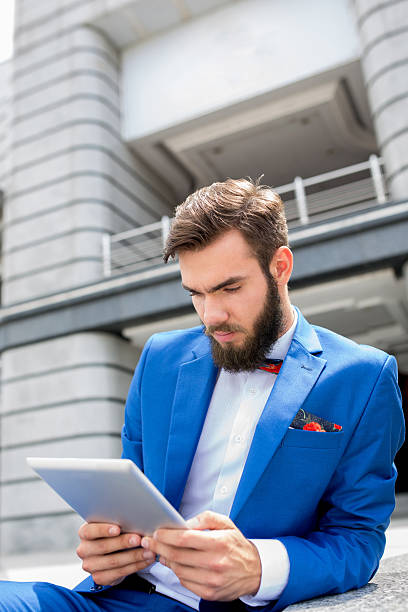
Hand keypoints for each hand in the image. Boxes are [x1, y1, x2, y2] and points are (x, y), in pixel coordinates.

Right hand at [76, 522, 154, 585]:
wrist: (110, 554)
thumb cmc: (113, 534)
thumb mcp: (111, 525)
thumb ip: (117, 521)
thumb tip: (135, 517)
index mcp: (85, 533)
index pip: (90, 531)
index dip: (103, 530)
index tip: (118, 528)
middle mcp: (84, 550)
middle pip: (103, 546)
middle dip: (123, 542)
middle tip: (139, 539)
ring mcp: (90, 565)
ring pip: (113, 561)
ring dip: (134, 556)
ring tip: (148, 551)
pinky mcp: (99, 577)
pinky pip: (119, 572)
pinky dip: (135, 566)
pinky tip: (145, 560)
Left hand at [141, 511, 260, 600]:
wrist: (255, 571)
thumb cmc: (237, 546)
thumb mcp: (226, 524)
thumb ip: (205, 518)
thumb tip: (185, 522)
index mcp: (218, 543)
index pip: (184, 539)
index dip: (166, 536)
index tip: (157, 533)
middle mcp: (215, 563)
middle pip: (177, 555)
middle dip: (159, 547)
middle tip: (150, 542)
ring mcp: (211, 581)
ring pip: (178, 570)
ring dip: (166, 560)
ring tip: (162, 552)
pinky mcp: (209, 593)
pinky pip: (185, 582)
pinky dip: (177, 572)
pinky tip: (176, 563)